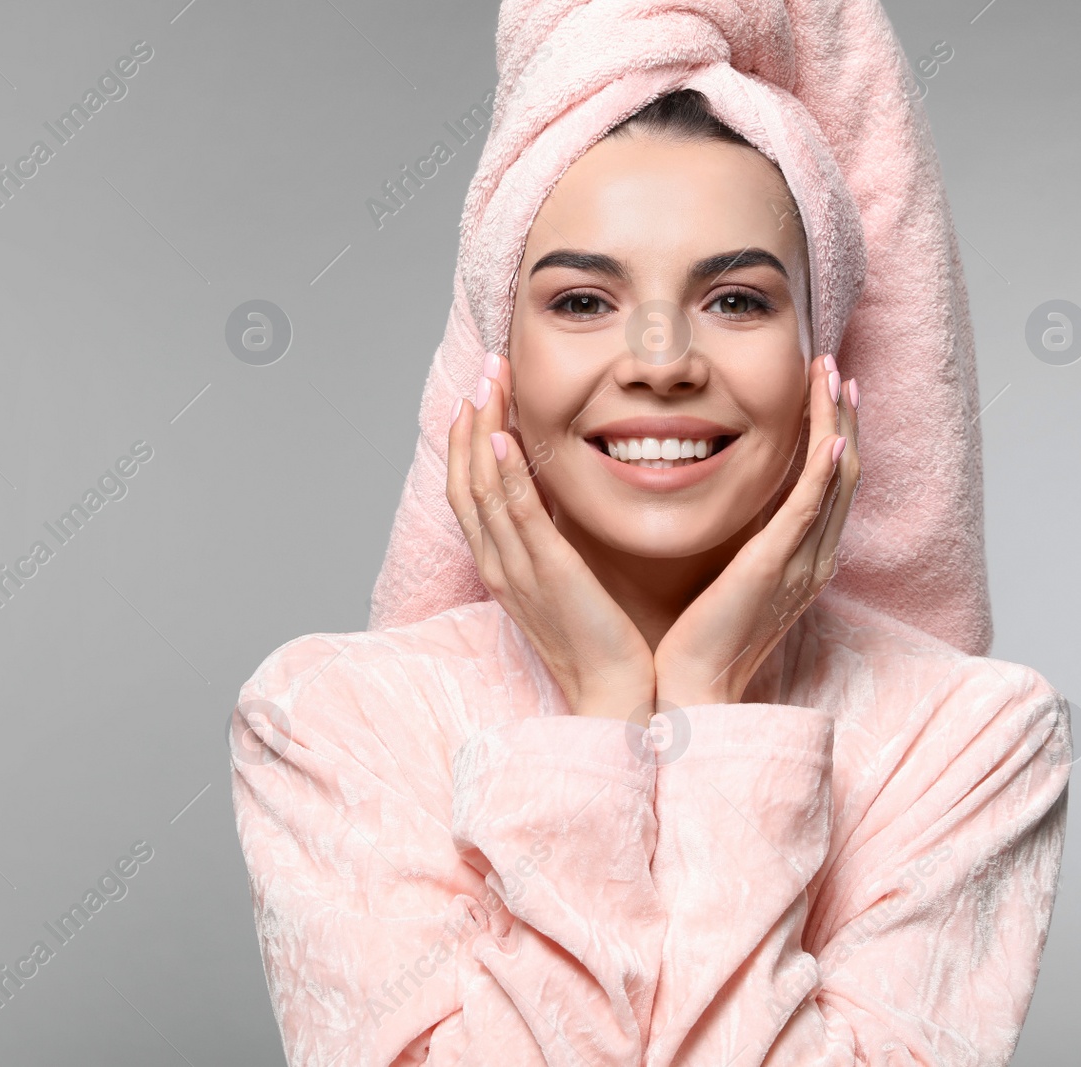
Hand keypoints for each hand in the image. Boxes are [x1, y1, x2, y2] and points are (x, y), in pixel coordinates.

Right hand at [447, 352, 655, 720]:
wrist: (614, 695)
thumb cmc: (599, 642)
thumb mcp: (567, 581)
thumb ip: (553, 539)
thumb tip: (557, 496)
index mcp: (501, 565)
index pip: (469, 492)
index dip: (468, 441)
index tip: (479, 396)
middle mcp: (499, 563)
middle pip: (465, 481)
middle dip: (470, 421)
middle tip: (482, 371)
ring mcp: (517, 568)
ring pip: (483, 489)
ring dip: (481, 431)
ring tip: (486, 384)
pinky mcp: (547, 573)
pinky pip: (517, 517)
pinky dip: (503, 476)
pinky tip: (500, 439)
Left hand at [652, 354, 859, 707]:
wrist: (695, 689)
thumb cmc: (705, 638)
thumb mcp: (735, 578)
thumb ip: (750, 543)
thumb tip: (743, 508)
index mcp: (806, 559)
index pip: (833, 484)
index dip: (836, 433)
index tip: (827, 390)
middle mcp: (815, 558)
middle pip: (846, 474)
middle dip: (844, 417)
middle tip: (837, 370)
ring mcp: (801, 563)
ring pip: (836, 482)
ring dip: (838, 426)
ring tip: (835, 381)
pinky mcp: (774, 567)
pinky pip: (810, 512)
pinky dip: (824, 472)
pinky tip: (832, 437)